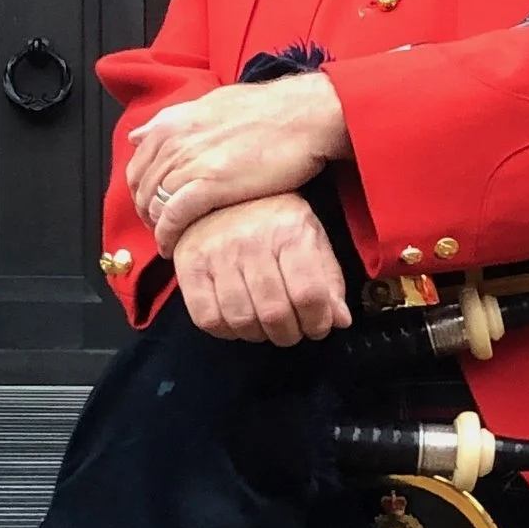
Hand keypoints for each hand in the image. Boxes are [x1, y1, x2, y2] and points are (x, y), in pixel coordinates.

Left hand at [129, 75, 351, 254]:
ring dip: (156, 227)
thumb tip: (139, 135)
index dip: (140, 191)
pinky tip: (171, 247)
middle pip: (143, 188)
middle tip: (158, 227)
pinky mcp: (210, 186)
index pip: (136, 165)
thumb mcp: (210, 104)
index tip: (151, 204)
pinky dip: (167, 235)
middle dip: (146, 213)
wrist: (302, 116)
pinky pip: (173, 218)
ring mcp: (191, 164)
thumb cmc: (266, 109)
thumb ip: (171, 121)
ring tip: (168, 239)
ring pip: (155, 205)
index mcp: (172, 123)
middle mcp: (175, 142)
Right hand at [172, 195, 351, 346]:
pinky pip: (206, 318)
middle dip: (289, 334)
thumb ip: (328, 278)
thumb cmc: (274, 219)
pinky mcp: (188, 264)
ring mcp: (216, 252)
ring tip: (266, 327)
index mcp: (289, 231)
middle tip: (292, 331)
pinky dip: (225, 331)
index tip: (318, 327)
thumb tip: (340, 320)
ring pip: (241, 320)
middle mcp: (251, 240)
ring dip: (259, 336)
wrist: (222, 191)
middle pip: (275, 313)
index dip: (318, 322)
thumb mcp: (310, 237)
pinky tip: (237, 322)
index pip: (308, 294)